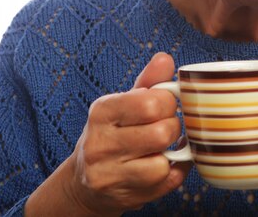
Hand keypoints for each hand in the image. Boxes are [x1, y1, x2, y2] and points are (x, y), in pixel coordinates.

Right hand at [26, 52, 190, 215]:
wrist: (85, 181)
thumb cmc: (112, 133)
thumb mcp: (124, 103)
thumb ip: (149, 81)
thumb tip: (165, 59)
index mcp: (102, 111)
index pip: (151, 103)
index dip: (168, 103)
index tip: (164, 105)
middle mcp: (99, 144)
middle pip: (161, 133)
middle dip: (172, 128)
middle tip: (165, 127)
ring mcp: (108, 175)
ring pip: (162, 164)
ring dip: (171, 155)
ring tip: (161, 148)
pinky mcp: (122, 198)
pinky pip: (166, 184)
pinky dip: (173, 173)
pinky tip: (162, 164)